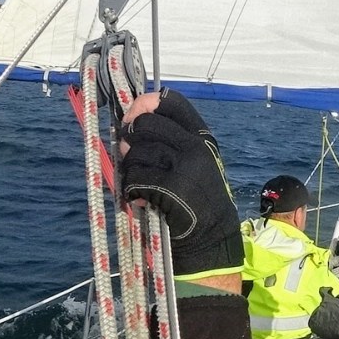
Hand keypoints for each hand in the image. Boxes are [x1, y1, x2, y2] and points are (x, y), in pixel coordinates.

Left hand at [118, 89, 242, 278]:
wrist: (212, 237)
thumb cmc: (196, 198)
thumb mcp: (194, 162)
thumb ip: (169, 141)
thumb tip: (127, 126)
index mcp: (201, 136)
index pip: (171, 101)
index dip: (145, 102)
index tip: (132, 113)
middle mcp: (196, 146)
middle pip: (145, 124)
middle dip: (129, 138)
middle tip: (129, 155)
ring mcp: (185, 166)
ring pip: (135, 153)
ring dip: (130, 171)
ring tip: (141, 186)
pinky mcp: (172, 188)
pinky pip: (135, 179)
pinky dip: (132, 191)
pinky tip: (141, 200)